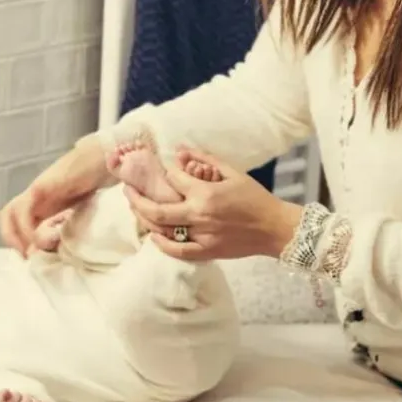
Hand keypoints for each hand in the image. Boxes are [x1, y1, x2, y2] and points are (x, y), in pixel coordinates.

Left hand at [0, 134, 108, 255]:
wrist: (105, 158)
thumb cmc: (98, 180)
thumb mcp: (83, 206)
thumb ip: (72, 220)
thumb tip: (64, 244)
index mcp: (45, 200)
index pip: (18, 220)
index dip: (20, 240)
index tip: (33, 257)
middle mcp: (37, 195)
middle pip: (7, 214)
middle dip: (12, 238)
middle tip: (28, 257)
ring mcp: (38, 189)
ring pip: (11, 212)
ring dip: (16, 235)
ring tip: (31, 251)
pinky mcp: (43, 185)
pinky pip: (24, 208)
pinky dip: (26, 227)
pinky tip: (40, 238)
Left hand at [125, 148, 303, 260]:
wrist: (274, 228)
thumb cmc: (255, 198)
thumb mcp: (233, 172)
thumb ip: (205, 159)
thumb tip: (180, 150)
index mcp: (206, 194)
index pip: (173, 180)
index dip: (167, 172)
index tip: (166, 169)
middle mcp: (199, 216)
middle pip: (156, 209)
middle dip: (136, 198)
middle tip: (127, 188)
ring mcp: (201, 236)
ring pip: (163, 230)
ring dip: (145, 218)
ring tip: (136, 207)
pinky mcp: (206, 251)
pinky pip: (177, 251)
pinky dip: (162, 244)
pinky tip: (153, 234)